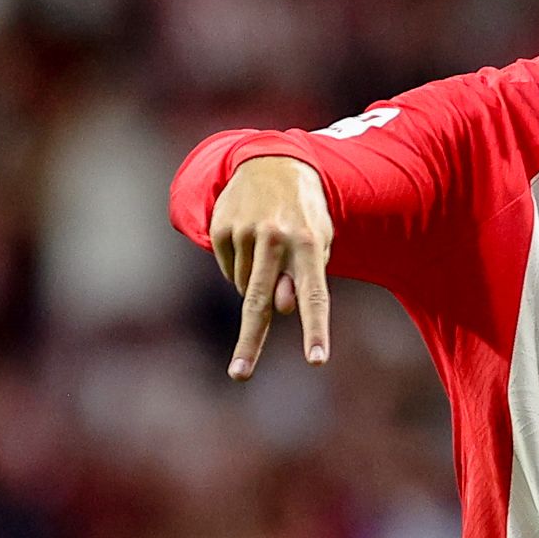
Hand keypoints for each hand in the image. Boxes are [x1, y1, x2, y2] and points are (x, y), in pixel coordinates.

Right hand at [208, 156, 334, 379]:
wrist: (272, 163)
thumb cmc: (304, 214)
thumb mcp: (317, 240)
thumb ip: (304, 277)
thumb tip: (278, 308)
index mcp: (309, 243)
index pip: (315, 295)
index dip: (315, 330)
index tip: (317, 360)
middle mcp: (276, 239)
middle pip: (260, 301)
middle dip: (250, 342)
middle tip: (240, 374)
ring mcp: (244, 233)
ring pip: (245, 288)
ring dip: (256, 285)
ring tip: (268, 251)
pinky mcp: (221, 229)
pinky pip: (228, 270)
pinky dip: (238, 268)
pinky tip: (249, 241)